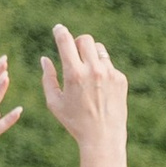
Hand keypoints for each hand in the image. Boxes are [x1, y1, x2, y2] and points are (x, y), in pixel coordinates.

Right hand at [38, 24, 127, 154]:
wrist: (103, 137)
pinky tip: (99, 88)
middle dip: (77, 43)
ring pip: (99, 50)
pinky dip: (102, 70)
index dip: (60, 31)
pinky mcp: (121, 79)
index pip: (66, 41)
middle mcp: (93, 70)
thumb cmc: (74, 121)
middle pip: (85, 39)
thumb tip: (45, 59)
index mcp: (74, 74)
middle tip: (74, 54)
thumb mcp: (54, 102)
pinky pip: (109, 65)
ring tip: (87, 72)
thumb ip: (47, 78)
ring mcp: (109, 74)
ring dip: (90, 55)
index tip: (58, 29)